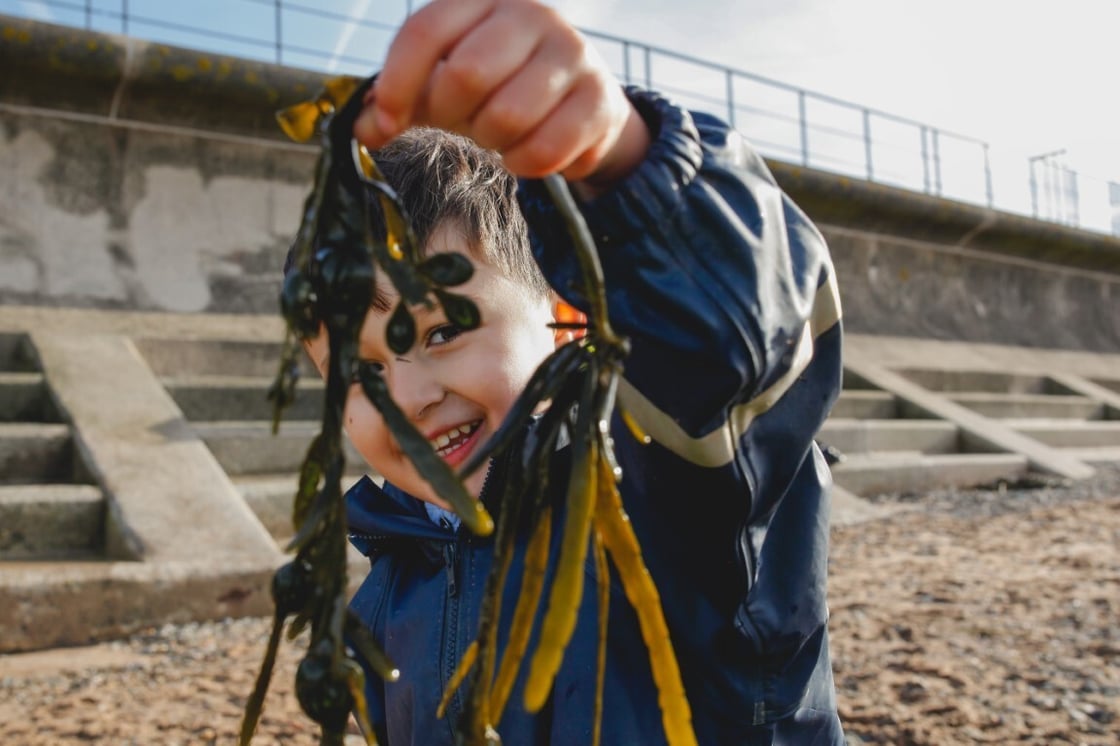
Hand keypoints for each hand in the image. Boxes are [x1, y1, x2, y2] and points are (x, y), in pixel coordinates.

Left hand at [353, 0, 648, 188]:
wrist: (584, 101)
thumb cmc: (503, 85)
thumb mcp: (448, 84)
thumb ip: (404, 101)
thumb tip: (363, 129)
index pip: (425, 32)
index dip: (397, 84)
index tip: (387, 125)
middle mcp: (532, 13)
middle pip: (466, 73)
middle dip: (452, 115)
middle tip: (462, 124)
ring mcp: (572, 52)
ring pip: (507, 116)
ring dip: (492, 142)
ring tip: (500, 136)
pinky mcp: (600, 98)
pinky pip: (545, 149)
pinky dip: (526, 164)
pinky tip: (526, 153)